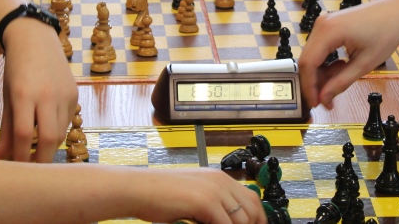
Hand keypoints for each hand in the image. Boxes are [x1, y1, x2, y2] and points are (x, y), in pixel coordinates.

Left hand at [0, 17, 77, 162]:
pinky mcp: (75, 94)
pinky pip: (67, 121)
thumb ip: (6, 129)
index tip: (15, 170)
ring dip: (48, 146)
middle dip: (40, 160)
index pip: (22, 135)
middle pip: (48, 139)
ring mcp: (64, 94)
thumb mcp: (7, 97)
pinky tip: (48, 129)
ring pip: (60, 132)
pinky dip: (57, 131)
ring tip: (36, 150)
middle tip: (31, 172)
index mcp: (24, 94)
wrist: (36, 39)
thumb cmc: (16, 69)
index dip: (19, 157)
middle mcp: (47, 95)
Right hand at [133, 169, 265, 223]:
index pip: (252, 200)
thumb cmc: (161, 196)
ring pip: (241, 221)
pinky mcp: (205, 202)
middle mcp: (220, 182)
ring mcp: (214, 191)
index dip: (258, 220)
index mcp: (219, 178)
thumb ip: (213, 205)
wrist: (140, 189)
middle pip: (252, 211)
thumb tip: (227, 220)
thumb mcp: (194, 197)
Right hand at [299, 0, 398, 108]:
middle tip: (326, 100)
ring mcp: (323, 23)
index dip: (309, 86)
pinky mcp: (328, 25)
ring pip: (312, 55)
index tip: (315, 103)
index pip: (308, 64)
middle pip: (307, 60)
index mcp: (329, 31)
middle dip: (315, 82)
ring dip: (321, 73)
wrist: (396, 13)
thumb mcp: (364, 64)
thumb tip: (324, 98)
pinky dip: (325, 62)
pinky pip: (319, 48)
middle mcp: (321, 24)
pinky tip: (340, 68)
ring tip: (338, 83)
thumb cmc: (385, 33)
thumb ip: (341, 82)